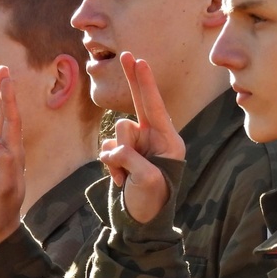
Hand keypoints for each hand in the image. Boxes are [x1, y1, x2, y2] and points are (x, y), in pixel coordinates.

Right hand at [99, 53, 184, 222]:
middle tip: (126, 54)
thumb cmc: (153, 201)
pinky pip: (108, 150)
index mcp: (168, 141)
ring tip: (125, 177)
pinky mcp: (123, 157)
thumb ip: (129, 156)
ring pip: (116, 134)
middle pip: (137, 104)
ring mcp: (137, 147)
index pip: (155, 106)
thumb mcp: (146, 178)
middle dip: (133, 81)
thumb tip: (112, 148)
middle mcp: (153, 139)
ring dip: (116, 155)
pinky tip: (119, 181)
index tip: (139, 61)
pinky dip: (110, 165)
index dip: (145, 83)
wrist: (142, 223)